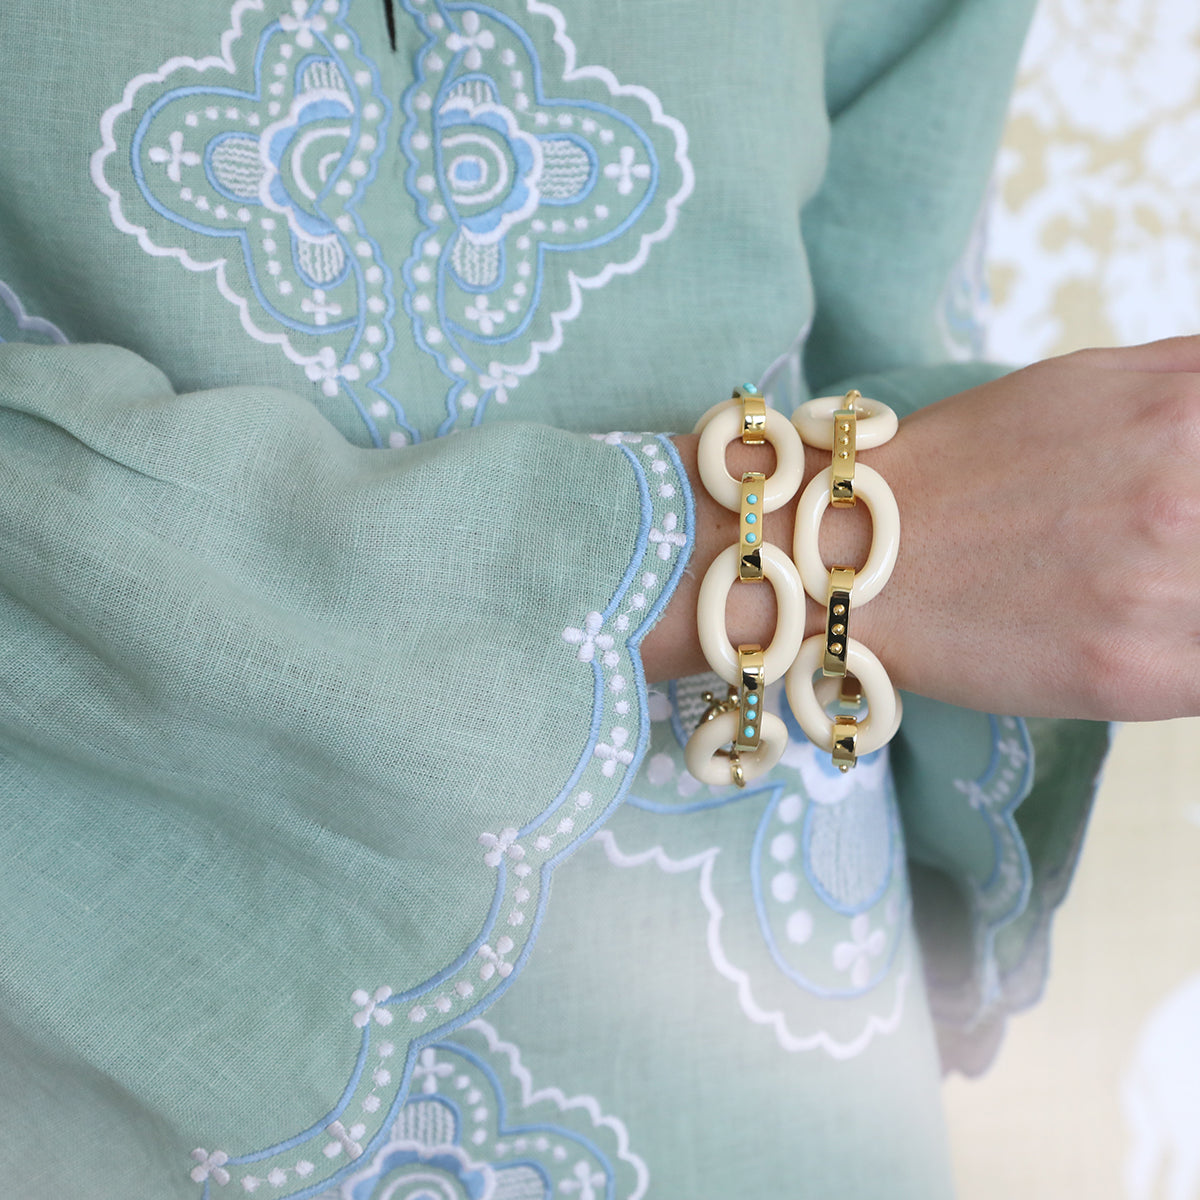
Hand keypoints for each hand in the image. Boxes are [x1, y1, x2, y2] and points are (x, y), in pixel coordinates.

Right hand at [842, 336, 1199, 719]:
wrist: (852, 556)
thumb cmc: (968, 463)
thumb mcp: (1092, 378)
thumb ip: (1198, 379)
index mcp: (1193, 412)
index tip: (1199, 509)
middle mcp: (1194, 501)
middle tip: (1168, 550)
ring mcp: (1171, 595)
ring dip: (1196, 597)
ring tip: (1148, 588)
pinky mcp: (1141, 677)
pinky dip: (1195, 653)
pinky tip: (1155, 636)